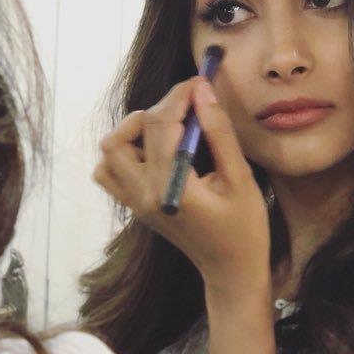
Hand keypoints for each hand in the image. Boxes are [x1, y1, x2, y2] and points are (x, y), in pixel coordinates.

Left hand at [93, 75, 271, 295]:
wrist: (230, 271)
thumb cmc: (244, 229)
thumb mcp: (240, 178)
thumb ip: (219, 133)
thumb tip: (202, 91)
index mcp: (172, 189)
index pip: (160, 124)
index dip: (179, 95)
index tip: (199, 81)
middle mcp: (145, 195)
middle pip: (127, 132)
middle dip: (159, 109)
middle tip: (190, 107)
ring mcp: (135, 203)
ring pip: (109, 151)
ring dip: (134, 131)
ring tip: (168, 132)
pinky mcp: (134, 207)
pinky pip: (109, 172)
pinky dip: (124, 154)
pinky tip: (154, 153)